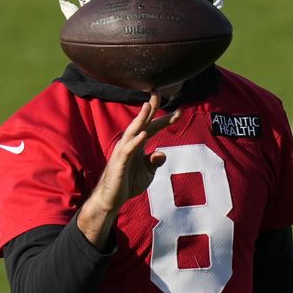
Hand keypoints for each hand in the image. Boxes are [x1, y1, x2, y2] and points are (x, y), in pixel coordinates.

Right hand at [77, 92, 179, 248]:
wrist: (112, 199)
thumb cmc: (128, 183)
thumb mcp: (147, 172)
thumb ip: (155, 161)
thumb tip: (162, 153)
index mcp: (138, 144)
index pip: (153, 127)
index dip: (166, 119)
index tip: (180, 111)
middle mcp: (130, 143)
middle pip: (142, 123)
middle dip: (150, 108)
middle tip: (157, 92)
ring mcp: (123, 152)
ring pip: (132, 132)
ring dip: (140, 119)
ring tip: (148, 107)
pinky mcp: (119, 163)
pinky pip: (128, 150)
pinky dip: (135, 142)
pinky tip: (143, 135)